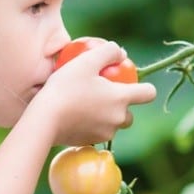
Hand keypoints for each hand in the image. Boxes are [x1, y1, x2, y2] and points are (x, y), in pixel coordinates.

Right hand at [34, 40, 156, 146]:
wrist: (44, 119)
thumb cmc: (65, 87)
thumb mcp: (86, 61)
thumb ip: (108, 52)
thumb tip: (121, 53)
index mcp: (121, 99)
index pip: (149, 93)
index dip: (144, 87)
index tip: (131, 82)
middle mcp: (117, 119)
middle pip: (130, 113)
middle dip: (121, 105)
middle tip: (102, 93)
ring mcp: (104, 133)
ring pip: (112, 124)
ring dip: (105, 115)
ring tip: (85, 103)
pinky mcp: (89, 142)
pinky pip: (96, 132)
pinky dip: (90, 124)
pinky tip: (73, 114)